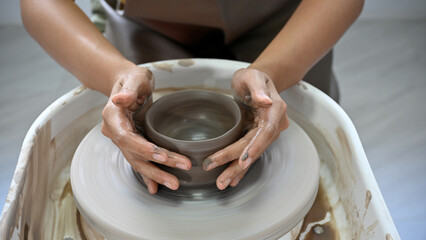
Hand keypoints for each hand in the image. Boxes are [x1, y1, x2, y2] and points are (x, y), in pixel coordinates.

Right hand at [101, 66, 191, 193]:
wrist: (127, 82)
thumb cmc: (132, 78)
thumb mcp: (134, 78)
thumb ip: (129, 89)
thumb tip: (119, 99)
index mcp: (112, 116)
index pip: (126, 137)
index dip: (143, 148)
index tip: (161, 155)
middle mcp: (115, 131)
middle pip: (135, 154)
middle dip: (156, 167)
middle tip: (175, 178)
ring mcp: (123, 139)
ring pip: (138, 161)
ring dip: (155, 175)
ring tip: (173, 184)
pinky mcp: (132, 142)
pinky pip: (140, 160)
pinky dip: (148, 175)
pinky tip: (156, 187)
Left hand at [202, 68, 288, 189]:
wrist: (256, 82)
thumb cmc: (253, 77)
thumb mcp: (252, 76)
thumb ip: (257, 88)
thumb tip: (266, 101)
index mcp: (276, 110)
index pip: (266, 131)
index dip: (255, 147)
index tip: (241, 160)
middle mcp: (274, 124)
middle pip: (256, 147)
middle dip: (238, 164)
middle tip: (221, 178)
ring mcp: (267, 133)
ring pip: (252, 154)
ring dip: (237, 170)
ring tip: (222, 183)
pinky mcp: (258, 137)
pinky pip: (249, 153)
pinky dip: (240, 167)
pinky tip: (232, 179)